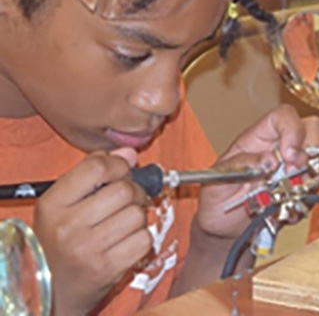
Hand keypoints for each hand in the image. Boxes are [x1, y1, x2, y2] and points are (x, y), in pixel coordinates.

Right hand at [33, 150, 149, 315]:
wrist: (53, 288)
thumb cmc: (60, 240)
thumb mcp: (62, 204)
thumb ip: (92, 173)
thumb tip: (129, 153)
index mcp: (53, 204)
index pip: (97, 167)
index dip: (118, 165)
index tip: (121, 172)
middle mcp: (68, 226)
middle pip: (124, 190)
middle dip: (134, 192)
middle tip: (127, 200)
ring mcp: (88, 248)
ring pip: (138, 214)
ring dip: (137, 216)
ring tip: (122, 224)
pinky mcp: (108, 267)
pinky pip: (144, 239)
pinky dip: (141, 238)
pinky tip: (125, 242)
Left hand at [192, 106, 318, 242]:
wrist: (221, 229)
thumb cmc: (215, 199)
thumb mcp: (217, 179)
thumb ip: (240, 165)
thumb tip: (269, 159)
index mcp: (259, 138)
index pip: (284, 116)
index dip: (293, 129)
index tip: (289, 154)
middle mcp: (280, 148)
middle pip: (312, 130)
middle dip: (310, 152)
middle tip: (294, 175)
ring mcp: (293, 168)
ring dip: (308, 180)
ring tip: (284, 198)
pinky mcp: (301, 188)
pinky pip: (316, 189)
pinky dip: (305, 201)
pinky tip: (284, 210)